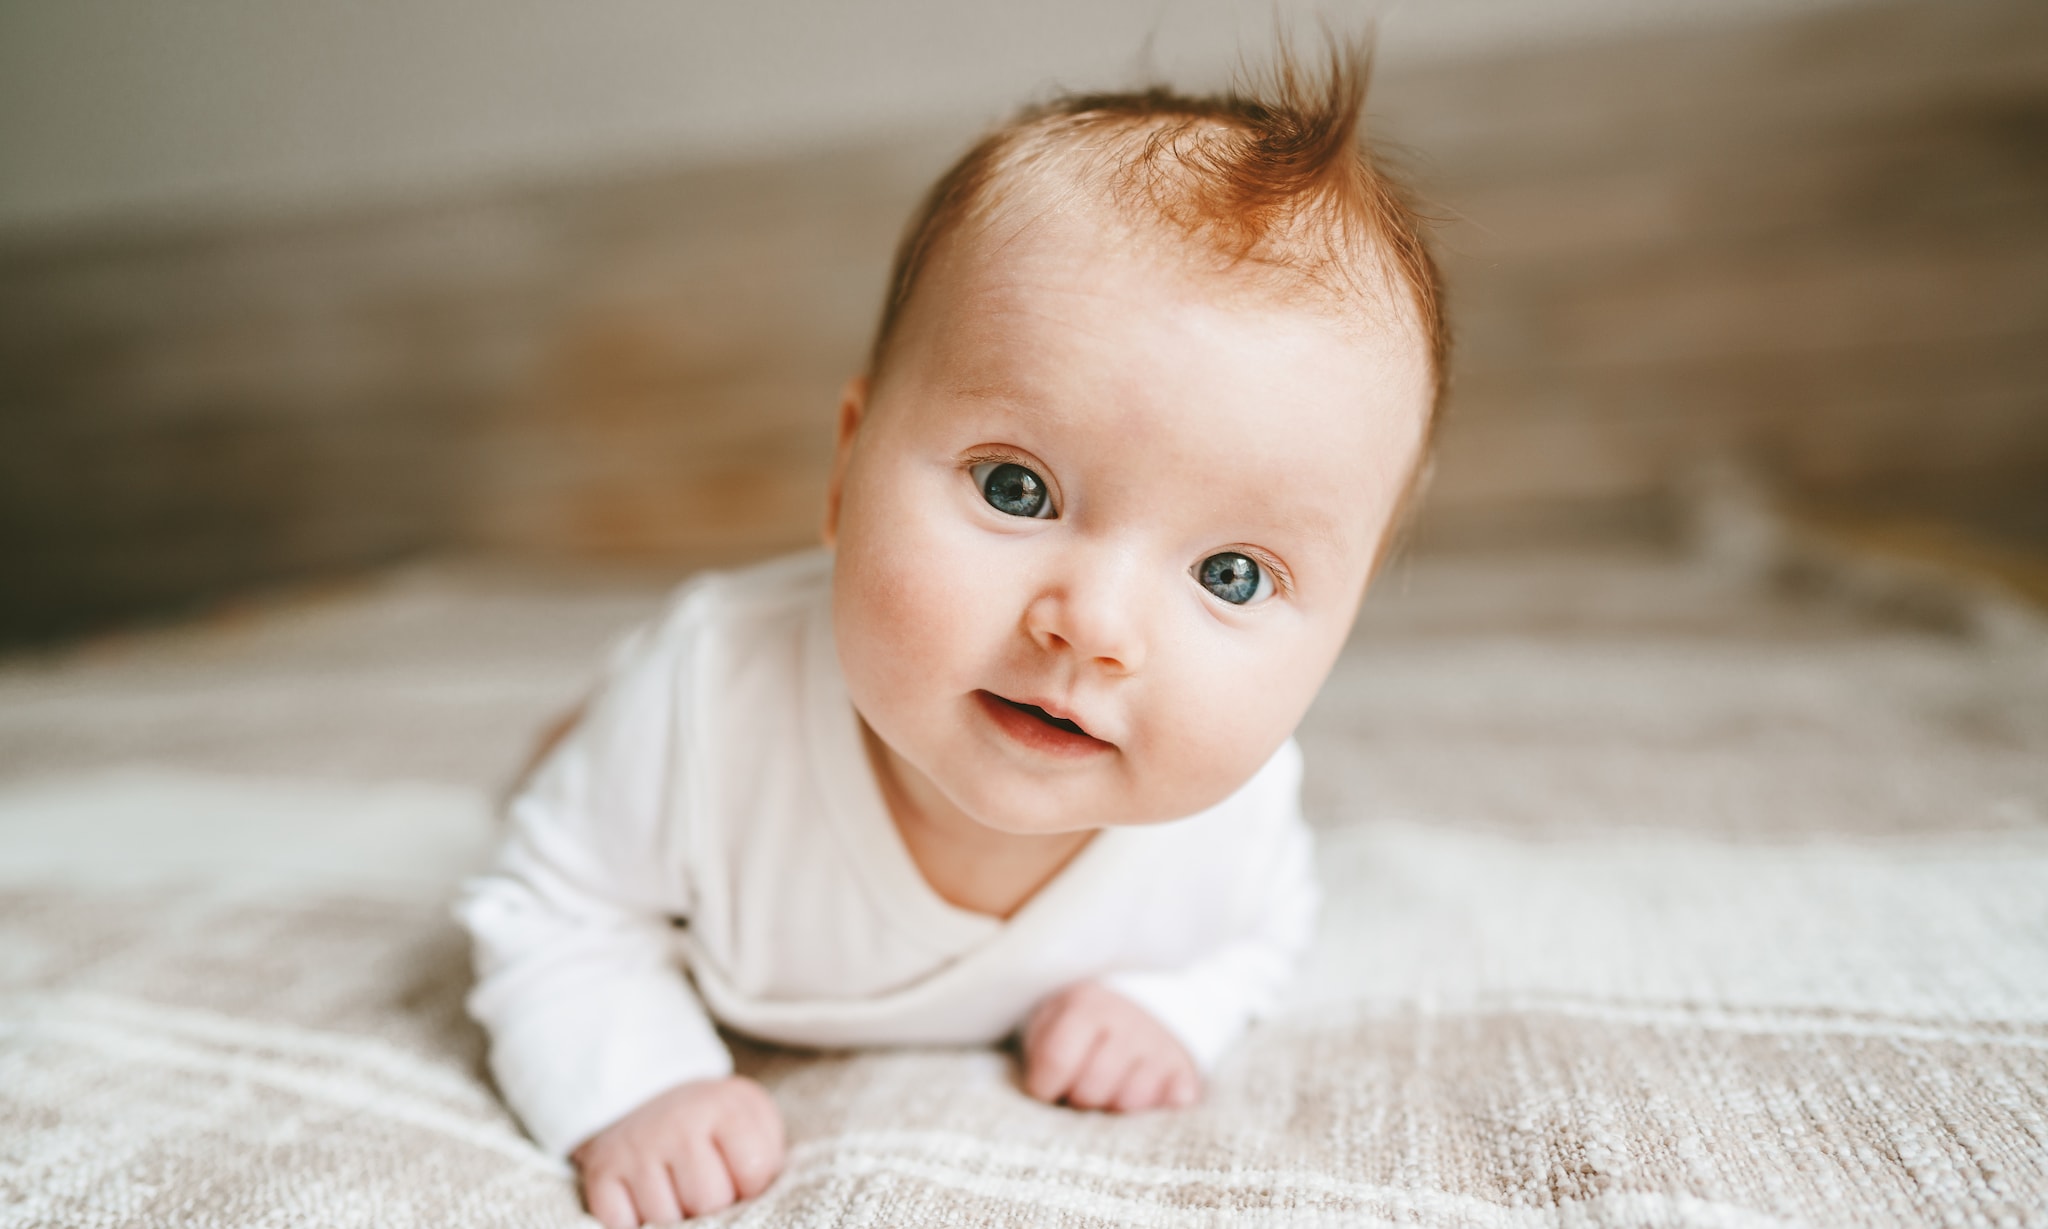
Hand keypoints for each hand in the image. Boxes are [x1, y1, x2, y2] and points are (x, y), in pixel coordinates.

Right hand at [571, 1076, 784, 1225]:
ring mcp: (636, 1148)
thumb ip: (768, 1156)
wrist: (647, 1095)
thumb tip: (758, 1200)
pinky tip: (646, 1203)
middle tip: (707, 1188)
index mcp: (724, 1107)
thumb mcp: (753, 1120)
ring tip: (678, 1193)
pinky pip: (622, 1226)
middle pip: (709, 1201)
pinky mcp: (601, 1171)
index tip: (740, 1173)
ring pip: (666, 1221)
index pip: (754, 1171)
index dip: (752, 1185)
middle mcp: (677, 1123)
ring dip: (675, 1219)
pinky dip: (635, 1225)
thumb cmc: (712, 1124)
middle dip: (714, 1206)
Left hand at [1022, 981, 1200, 1111]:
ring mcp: (1161, 1045)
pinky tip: (1143, 1096)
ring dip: (1114, 1106)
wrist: (1131, 1010)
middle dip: (1079, 1098)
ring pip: (1130, 1103)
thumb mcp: (1047, 1025)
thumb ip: (1041, 1055)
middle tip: (1082, 1085)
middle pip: (1090, 1091)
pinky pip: (1170, 1107)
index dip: (1044, 1087)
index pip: (1057, 1060)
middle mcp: (1129, 1021)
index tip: (1046, 1087)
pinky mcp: (1186, 1071)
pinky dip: (1155, 1110)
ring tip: (1110, 1088)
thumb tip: (1044, 1094)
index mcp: (1087, 1006)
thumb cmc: (1078, 1030)